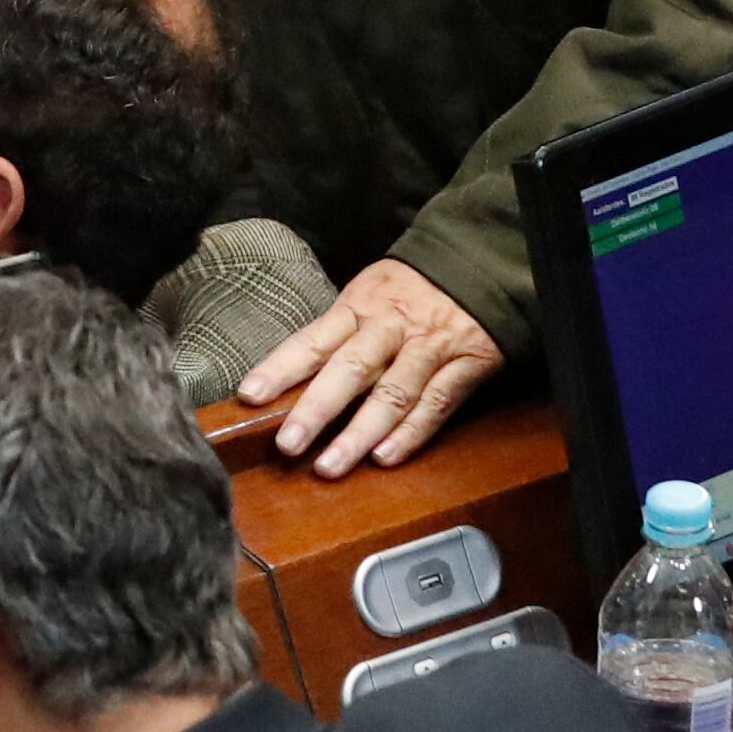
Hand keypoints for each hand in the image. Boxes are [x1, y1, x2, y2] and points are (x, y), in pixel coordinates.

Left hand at [235, 257, 500, 475]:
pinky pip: (436, 403)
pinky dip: (411, 433)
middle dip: (317, 409)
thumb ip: (338, 334)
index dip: (281, 368)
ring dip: (359, 433)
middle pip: (351, 369)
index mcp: (359, 307)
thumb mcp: (368, 294)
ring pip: (393, 394)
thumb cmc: (411, 288)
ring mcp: (430, 348)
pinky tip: (384, 457)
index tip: (250, 395)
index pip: (313, 340)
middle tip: (288, 444)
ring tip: (330, 465)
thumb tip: (291, 378)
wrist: (481, 266)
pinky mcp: (466, 365)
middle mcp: (391, 328)